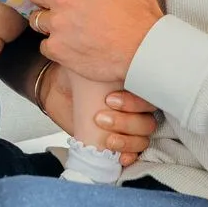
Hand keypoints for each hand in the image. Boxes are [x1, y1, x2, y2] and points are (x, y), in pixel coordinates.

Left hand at [26, 0, 162, 82]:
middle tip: (58, 3)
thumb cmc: (140, 11)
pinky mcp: (57, 49)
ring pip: (37, 20)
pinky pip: (44, 45)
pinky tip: (70, 45)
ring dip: (49, 21)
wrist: (144, 48)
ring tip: (66, 26)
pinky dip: (54, 45)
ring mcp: (57, 26)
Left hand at [38, 62, 159, 166]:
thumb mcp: (88, 61)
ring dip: (126, 140)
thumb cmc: (77, 70)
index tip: (109, 99)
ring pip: (143, 138)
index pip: (150, 98)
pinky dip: (130, 156)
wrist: (57, 86)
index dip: (134, 103)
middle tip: (100, 117)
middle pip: (148, 122)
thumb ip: (100, 56)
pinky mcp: (118, 140)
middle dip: (125, 121)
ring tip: (106, 137)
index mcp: (135, 85)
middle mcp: (137, 105)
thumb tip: (98, 50)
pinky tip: (119, 157)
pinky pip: (135, 153)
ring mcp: (128, 124)